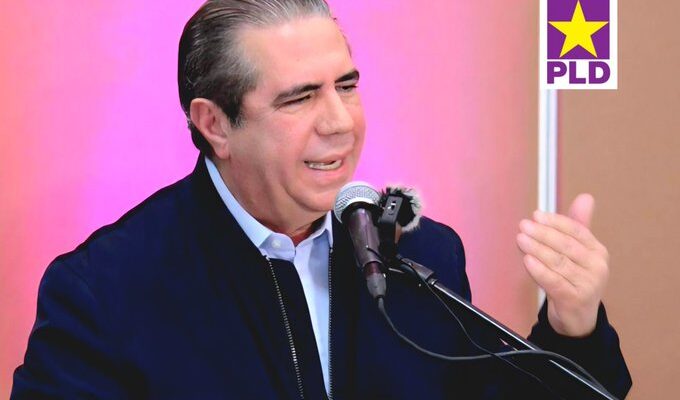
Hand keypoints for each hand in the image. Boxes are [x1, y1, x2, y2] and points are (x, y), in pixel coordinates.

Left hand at [516, 194, 609, 336]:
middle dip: (543, 234)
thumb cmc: (575, 280)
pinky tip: (527, 260)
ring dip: (537, 249)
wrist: (578, 318)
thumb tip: (586, 197)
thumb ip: (578, 226)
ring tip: (521, 239)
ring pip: (558, 263)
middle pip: (566, 246)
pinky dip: (539, 270)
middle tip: (523, 225)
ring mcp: (588, 284)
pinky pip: (553, 281)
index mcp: (598, 252)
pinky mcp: (575, 299)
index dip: (555, 222)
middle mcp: (597, 267)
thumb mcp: (578, 253)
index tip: (536, 215)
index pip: (576, 231)